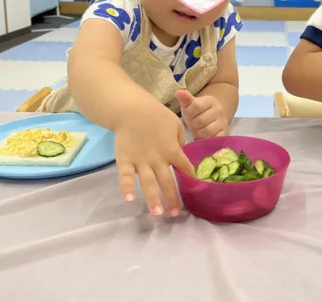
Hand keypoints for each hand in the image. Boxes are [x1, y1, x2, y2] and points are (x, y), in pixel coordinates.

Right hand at [114, 101, 194, 216]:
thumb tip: (181, 152)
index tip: (195, 188)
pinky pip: (125, 177)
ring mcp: (140, 161)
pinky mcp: (125, 160)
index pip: (184, 167)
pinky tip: (129, 199)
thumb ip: (180, 140)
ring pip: (148, 183)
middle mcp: (157, 159)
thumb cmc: (155, 114)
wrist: (131, 108)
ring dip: (153, 199)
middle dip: (172, 198)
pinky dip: (126, 188)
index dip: (191, 177)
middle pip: (167, 181)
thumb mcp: (175, 123)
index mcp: (172, 150)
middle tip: (175, 214)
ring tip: (157, 213)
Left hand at [176, 90, 228, 139]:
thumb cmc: (197, 112)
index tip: (189, 115)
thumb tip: (178, 92)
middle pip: (201, 120)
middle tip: (193, 124)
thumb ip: (185, 99)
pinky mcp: (225, 133)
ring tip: (198, 130)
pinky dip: (208, 139)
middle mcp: (219, 110)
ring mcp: (223, 122)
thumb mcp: (190, 104)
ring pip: (207, 131)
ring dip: (199, 132)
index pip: (197, 106)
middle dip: (193, 124)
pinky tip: (204, 136)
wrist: (211, 118)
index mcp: (210, 100)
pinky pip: (215, 138)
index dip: (189, 113)